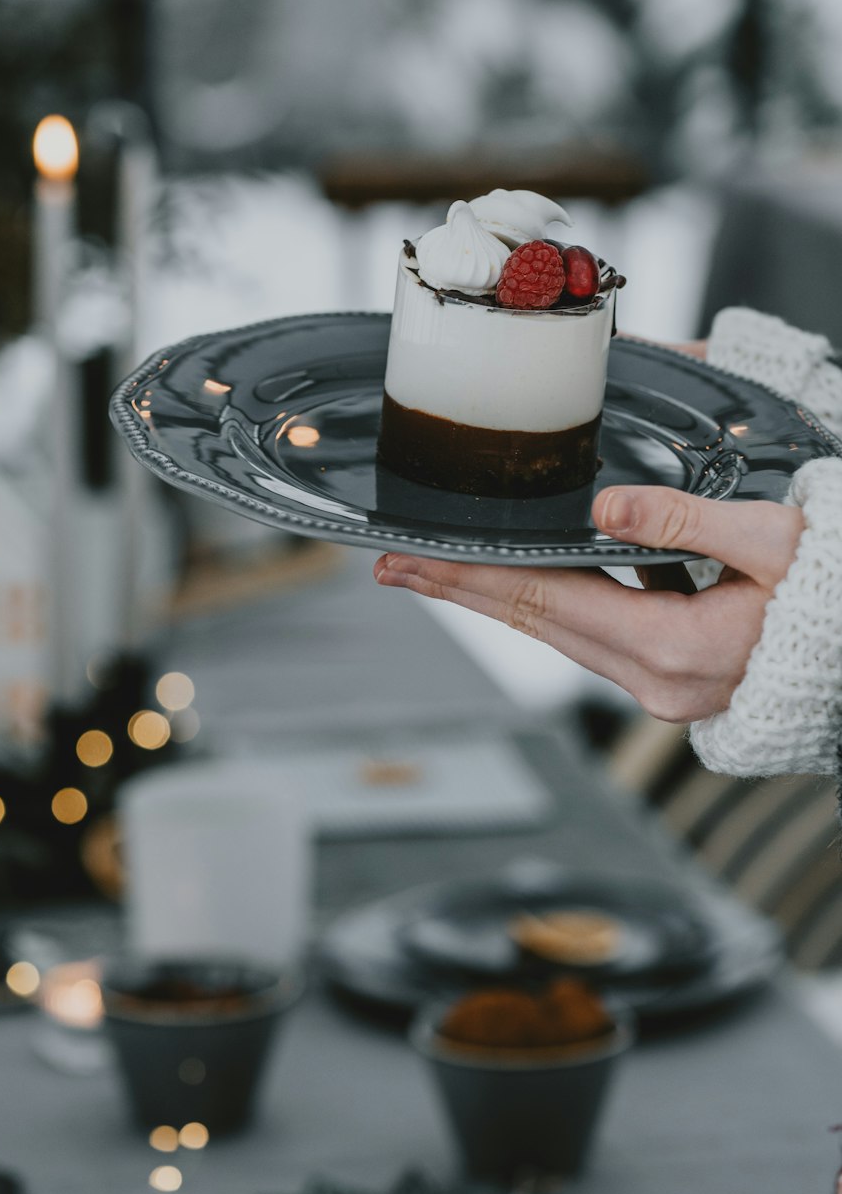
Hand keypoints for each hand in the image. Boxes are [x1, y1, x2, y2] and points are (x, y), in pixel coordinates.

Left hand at [373, 486, 802, 722]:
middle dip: (464, 590)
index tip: (410, 564)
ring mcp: (667, 688)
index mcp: (675, 648)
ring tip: (446, 570)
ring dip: (504, 597)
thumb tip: (608, 506)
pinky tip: (537, 575)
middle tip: (397, 566)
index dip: (471, 579)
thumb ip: (688, 520)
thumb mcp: (776, 544)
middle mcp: (659, 680)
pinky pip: (599, 633)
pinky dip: (558, 603)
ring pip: (563, 632)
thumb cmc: (840, 600)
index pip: (544, 603)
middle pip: (537, 624)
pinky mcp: (679, 678)